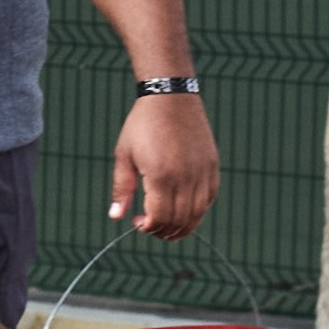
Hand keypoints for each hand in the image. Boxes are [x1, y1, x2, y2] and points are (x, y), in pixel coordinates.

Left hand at [109, 92, 218, 238]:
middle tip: (150, 226)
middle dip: (163, 231)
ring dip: (182, 227)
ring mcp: (202, 172)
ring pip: (197, 214)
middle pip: (179, 220)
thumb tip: (116, 217)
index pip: (159, 218)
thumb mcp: (124, 155)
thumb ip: (121, 188)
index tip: (138, 222)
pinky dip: (198, 210)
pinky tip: (184, 209)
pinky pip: (209, 198)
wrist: (171, 96)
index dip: (148, 227)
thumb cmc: (143, 124)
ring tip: (168, 225)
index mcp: (160, 175)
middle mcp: (185, 177)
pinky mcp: (212, 165)